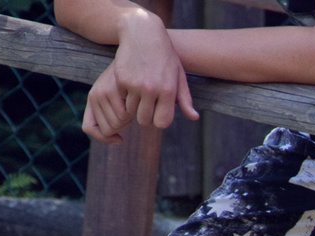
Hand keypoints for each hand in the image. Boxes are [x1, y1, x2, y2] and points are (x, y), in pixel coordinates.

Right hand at [81, 13, 197, 142]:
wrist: (143, 33)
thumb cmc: (165, 56)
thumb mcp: (178, 75)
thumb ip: (185, 98)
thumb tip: (194, 117)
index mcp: (168, 91)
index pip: (162, 122)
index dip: (159, 120)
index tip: (158, 113)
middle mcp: (151, 89)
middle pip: (144, 120)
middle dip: (145, 116)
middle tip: (147, 106)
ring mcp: (135, 85)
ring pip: (131, 110)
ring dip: (134, 105)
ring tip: (140, 94)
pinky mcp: (121, 79)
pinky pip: (122, 97)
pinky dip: (125, 94)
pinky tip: (131, 83)